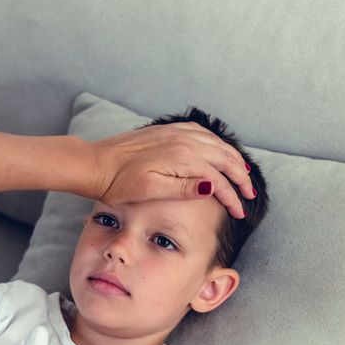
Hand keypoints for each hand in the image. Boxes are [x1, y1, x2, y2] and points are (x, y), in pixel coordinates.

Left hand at [88, 122, 255, 218]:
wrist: (94, 163)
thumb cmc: (118, 183)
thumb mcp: (151, 190)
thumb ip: (184, 188)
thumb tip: (213, 187)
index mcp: (182, 157)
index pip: (218, 179)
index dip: (232, 197)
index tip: (239, 213)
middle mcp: (183, 140)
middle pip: (224, 158)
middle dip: (240, 177)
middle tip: (250, 195)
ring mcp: (175, 132)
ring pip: (216, 143)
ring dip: (232, 159)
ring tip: (243, 174)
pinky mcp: (167, 131)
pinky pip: (202, 133)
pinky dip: (216, 143)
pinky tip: (218, 150)